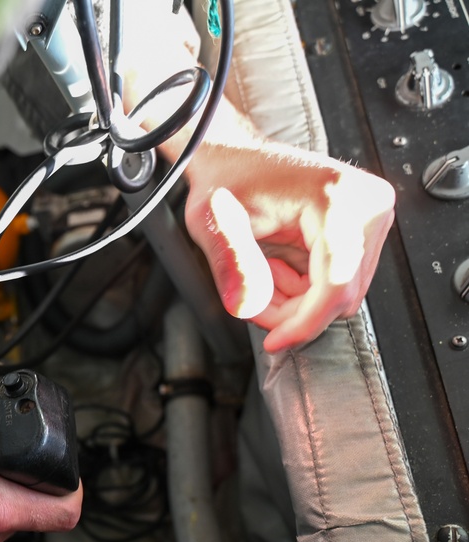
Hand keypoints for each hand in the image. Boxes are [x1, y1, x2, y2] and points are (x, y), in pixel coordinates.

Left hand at [181, 141, 394, 351]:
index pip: (335, 283)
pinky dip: (303, 288)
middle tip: (252, 295)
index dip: (304, 322)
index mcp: (336, 198)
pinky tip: (278, 265)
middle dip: (294, 310)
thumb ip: (231, 265)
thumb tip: (245, 306)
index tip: (275, 342)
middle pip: (341, 295)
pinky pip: (337, 283)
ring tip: (263, 268)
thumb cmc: (225, 180)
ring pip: (340, 295)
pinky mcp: (363, 230)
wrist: (233, 158)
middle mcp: (366, 206)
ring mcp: (370, 218)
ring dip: (296, 299)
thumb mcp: (214, 223)